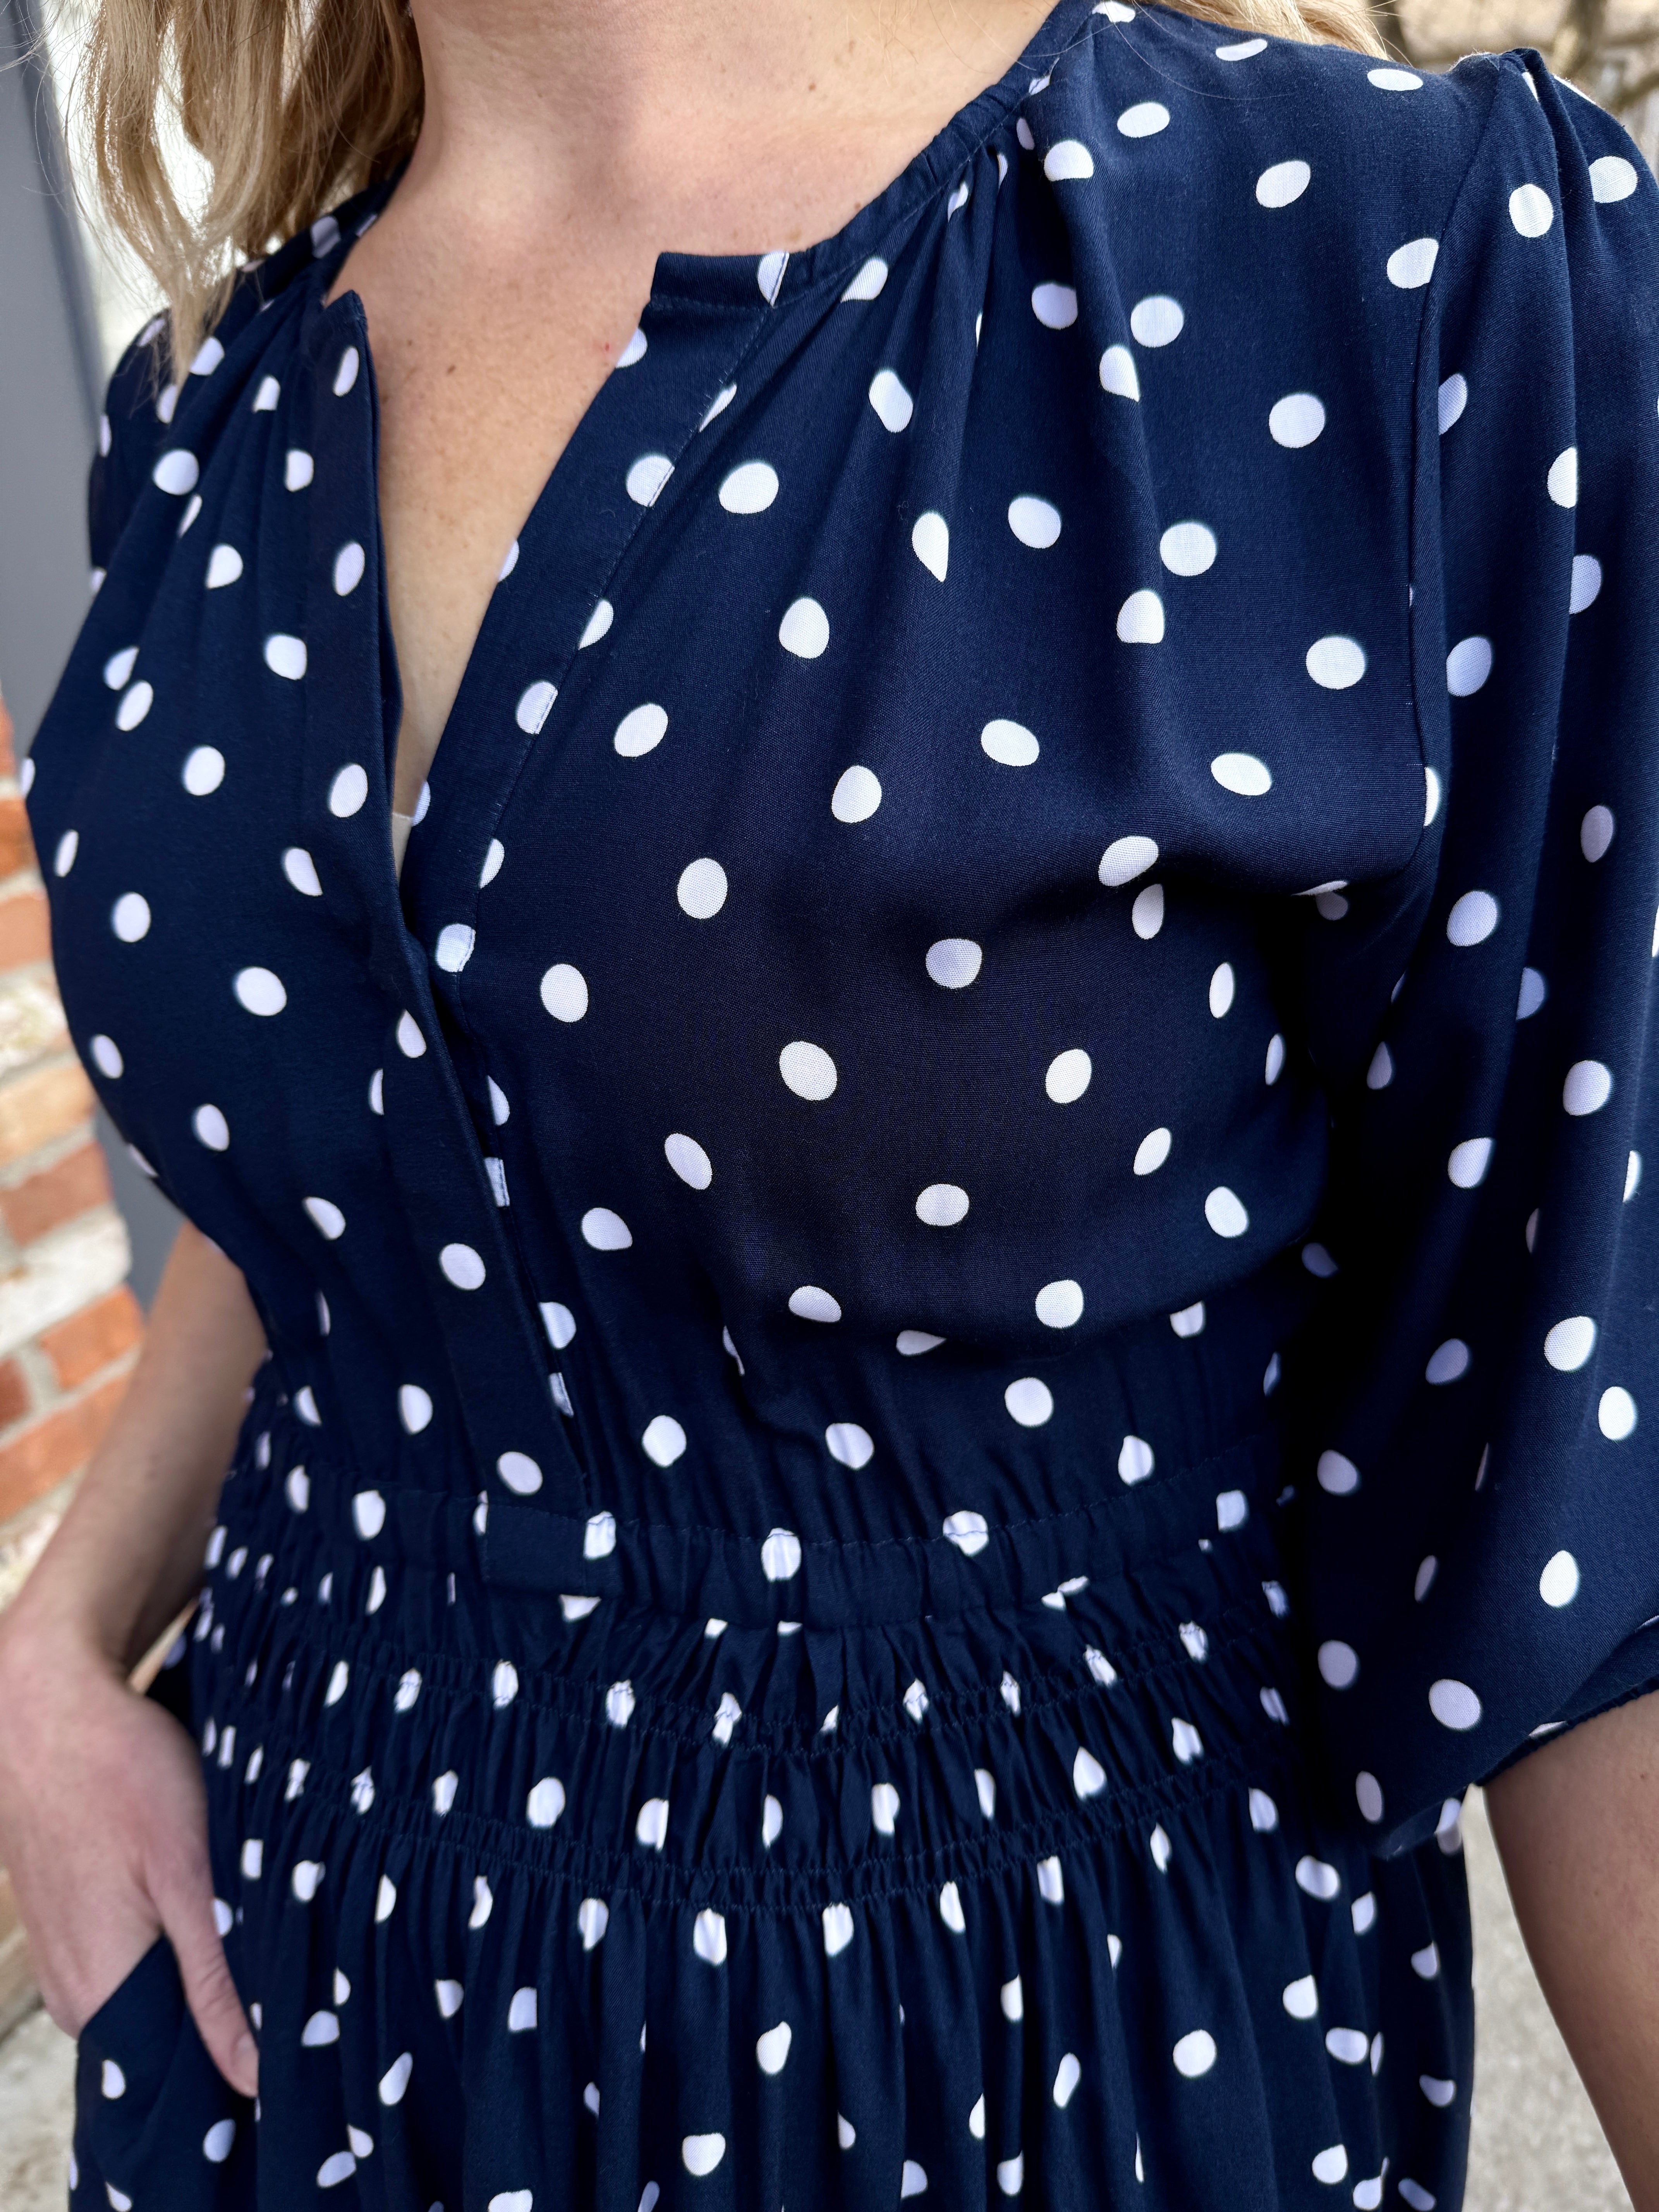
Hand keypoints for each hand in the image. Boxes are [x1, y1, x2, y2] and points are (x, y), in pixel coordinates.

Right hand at [0, 1611, 256, 2095]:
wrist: (47, 1709)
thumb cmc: (120, 1776)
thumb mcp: (186, 1874)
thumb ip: (216, 1980)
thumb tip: (253, 2076)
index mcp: (100, 1996)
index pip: (181, 2074)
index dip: (244, 2058)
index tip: (302, 2037)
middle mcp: (74, 1994)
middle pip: (170, 2032)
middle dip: (235, 2008)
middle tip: (297, 1972)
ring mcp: (68, 1957)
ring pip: (158, 1989)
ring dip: (209, 1964)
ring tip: (259, 1924)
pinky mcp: (74, 1921)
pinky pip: (136, 1955)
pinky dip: (179, 1937)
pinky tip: (210, 1900)